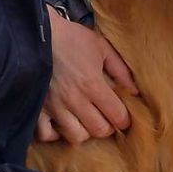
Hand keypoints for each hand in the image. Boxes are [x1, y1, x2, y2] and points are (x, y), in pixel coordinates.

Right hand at [38, 8, 138, 143]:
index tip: (124, 117)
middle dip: (107, 127)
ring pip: (76, 137)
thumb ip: (120, 70)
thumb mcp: (101, 47)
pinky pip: (46, 135)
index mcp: (92, 84)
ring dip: (84, 131)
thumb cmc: (71, 38)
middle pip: (99, 130)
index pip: (117, 116)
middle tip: (105, 118)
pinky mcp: (37, 108)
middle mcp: (74, 100)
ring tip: (85, 121)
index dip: (124, 120)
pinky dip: (55, 134)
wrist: (37, 35)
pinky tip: (61, 125)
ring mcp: (54, 107)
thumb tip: (135, 92)